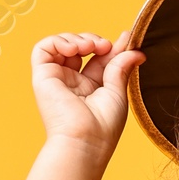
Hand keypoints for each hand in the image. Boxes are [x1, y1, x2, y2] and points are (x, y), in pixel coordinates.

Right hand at [32, 29, 144, 154]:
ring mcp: (58, 79)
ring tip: (91, 47)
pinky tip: (75, 49)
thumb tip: (135, 51)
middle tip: (106, 47)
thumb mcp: (117, 92)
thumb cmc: (103, 126)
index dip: (112, 45)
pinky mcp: (43, 76)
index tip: (128, 39)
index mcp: (92, 89)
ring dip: (78, 38)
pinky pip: (44, 48)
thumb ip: (121, 67)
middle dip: (96, 40)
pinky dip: (59, 41)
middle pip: (82, 48)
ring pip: (62, 45)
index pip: (100, 58)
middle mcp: (73, 83)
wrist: (84, 140)